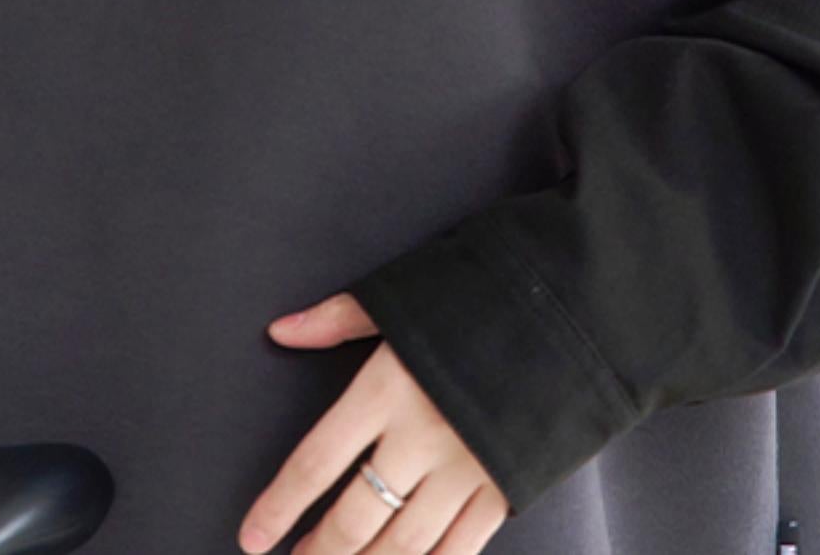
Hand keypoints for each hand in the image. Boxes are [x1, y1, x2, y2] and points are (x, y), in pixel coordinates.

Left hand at [237, 290, 510, 553]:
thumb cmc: (479, 291)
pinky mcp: (505, 486)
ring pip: (404, 544)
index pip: (315, 463)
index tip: (252, 537)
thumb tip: (281, 330)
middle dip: (318, 551)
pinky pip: (460, 548)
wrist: (567, 302)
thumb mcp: (403, 293)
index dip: (278, 506)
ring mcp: (465, 469)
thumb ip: (337, 318)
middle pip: (355, 517)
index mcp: (387, 387)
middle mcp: (420, 438)